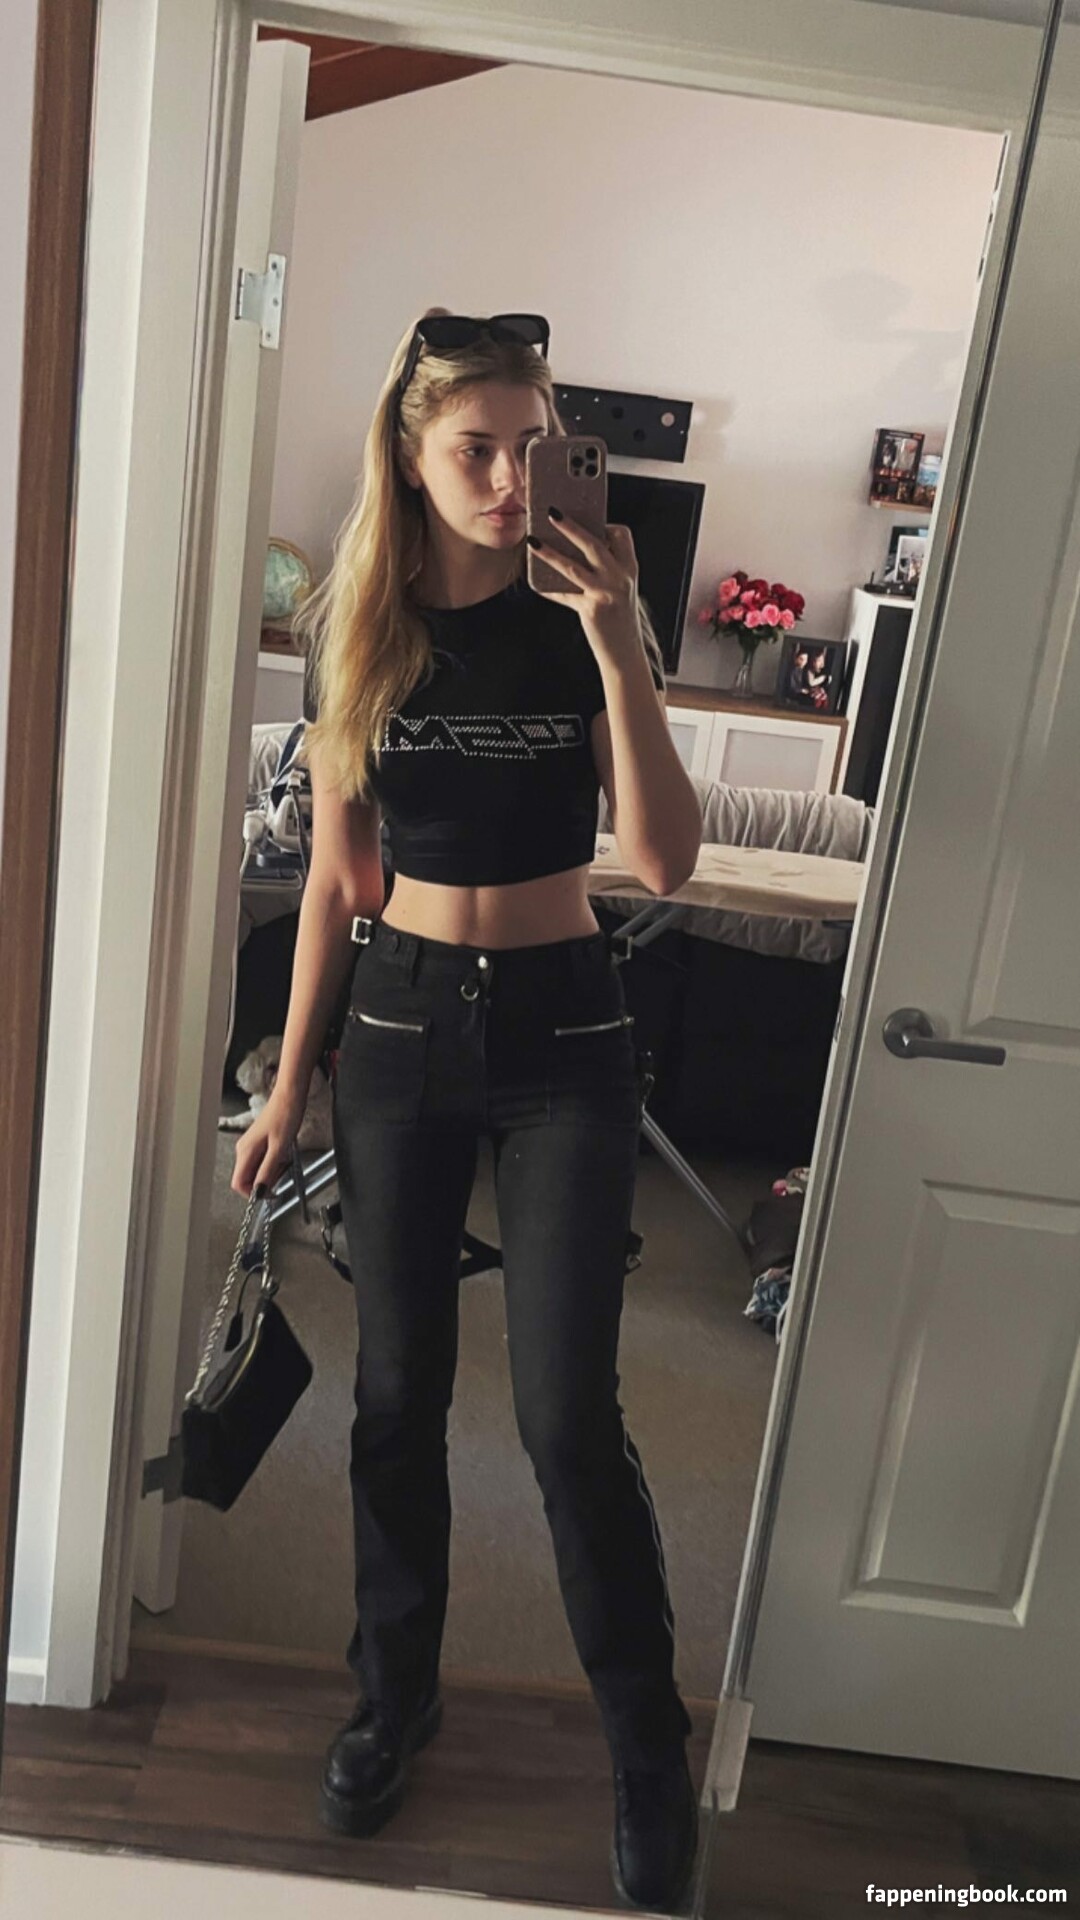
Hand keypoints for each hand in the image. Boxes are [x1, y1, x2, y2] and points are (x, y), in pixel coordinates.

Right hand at [230, 1085, 305, 1197]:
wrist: (290, 1095)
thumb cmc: (285, 1115)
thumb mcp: (279, 1148)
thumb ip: (268, 1171)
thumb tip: (260, 1192)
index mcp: (245, 1151)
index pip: (239, 1184)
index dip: (254, 1193)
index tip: (270, 1193)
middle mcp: (244, 1149)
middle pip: (247, 1178)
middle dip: (265, 1181)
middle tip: (281, 1171)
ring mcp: (250, 1146)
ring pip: (256, 1170)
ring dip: (271, 1171)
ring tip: (284, 1158)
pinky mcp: (259, 1143)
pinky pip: (262, 1161)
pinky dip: (273, 1162)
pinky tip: (283, 1152)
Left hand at [529, 512, 639, 647]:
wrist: (625, 653)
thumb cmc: (617, 618)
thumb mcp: (616, 590)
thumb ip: (599, 571)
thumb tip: (566, 551)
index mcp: (630, 568)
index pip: (621, 535)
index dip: (603, 524)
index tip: (589, 521)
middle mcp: (621, 578)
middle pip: (594, 544)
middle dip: (571, 526)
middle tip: (551, 512)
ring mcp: (607, 594)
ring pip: (573, 567)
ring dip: (550, 552)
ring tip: (533, 542)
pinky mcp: (592, 610)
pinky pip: (564, 594)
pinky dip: (549, 588)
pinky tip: (536, 582)